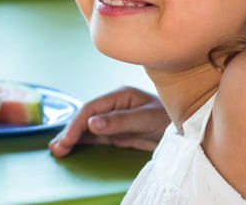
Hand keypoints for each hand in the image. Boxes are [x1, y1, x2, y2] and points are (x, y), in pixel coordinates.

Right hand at [49, 86, 168, 156]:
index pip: (90, 108)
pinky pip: (95, 136)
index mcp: (119, 95)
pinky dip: (82, 142)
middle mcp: (113, 105)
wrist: (189, 128)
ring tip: (56, 149)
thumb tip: (91, 123)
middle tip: (56, 148)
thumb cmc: (169, 117)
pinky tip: (71, 147)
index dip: (76, 124)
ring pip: (87, 127)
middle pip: (85, 116)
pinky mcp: (117, 131)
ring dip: (72, 137)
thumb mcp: (146, 118)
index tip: (67, 140)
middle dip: (69, 132)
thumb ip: (119, 120)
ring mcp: (114, 118)